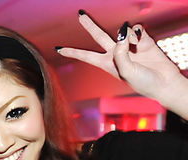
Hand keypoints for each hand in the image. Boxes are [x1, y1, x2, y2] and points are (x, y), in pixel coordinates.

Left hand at [57, 13, 183, 107]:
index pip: (85, 56)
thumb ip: (120, 53)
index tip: (58, 48)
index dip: (72, 52)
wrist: (164, 82)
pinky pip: (136, 29)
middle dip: (89, 25)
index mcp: (106, 64)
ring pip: (121, 31)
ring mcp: (129, 45)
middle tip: (80, 14)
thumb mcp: (126, 71)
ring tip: (135, 47)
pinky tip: (141, 41)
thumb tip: (122, 35)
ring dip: (126, 36)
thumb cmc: (143, 82)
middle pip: (98, 35)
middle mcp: (116, 53)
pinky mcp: (143, 39)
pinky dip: (137, 33)